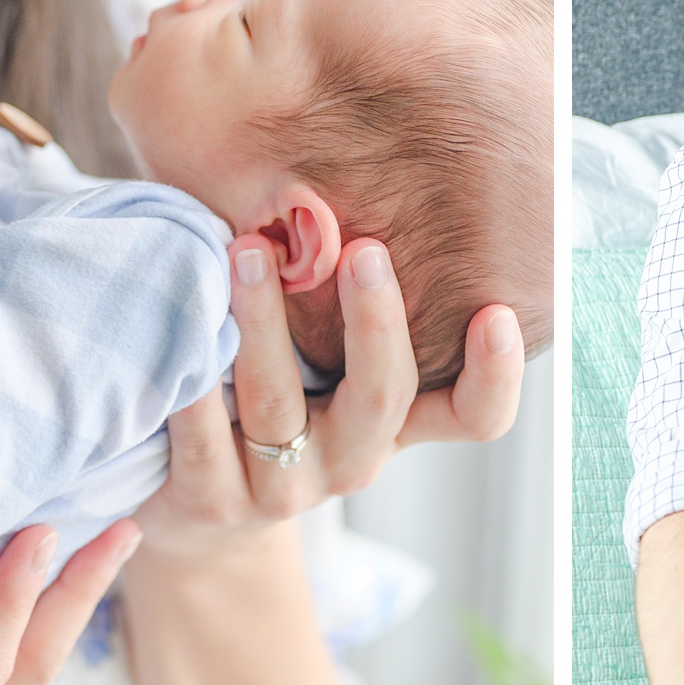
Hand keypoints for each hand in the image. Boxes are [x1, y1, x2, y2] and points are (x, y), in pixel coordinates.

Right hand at [0, 520, 140, 684]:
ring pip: (31, 674)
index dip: (8, 605)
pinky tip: (50, 590)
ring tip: (109, 541)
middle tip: (123, 524)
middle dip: (79, 595)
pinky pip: (8, 683)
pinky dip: (37, 630)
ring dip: (70, 607)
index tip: (39, 537)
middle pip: (33, 669)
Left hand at [136, 234, 522, 558]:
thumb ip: (347, 300)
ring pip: (279, 405)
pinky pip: (202, 437)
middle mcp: (351, 459)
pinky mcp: (213, 502)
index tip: (497, 311)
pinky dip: (195, 379)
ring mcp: (284, 488)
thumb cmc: (275, 399)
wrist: (201, 512)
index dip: (496, 376)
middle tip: (364, 249)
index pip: (473, 417)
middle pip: (383, 397)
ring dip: (266, 323)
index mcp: (394, 423)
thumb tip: (350, 173)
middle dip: (376, 320)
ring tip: (247, 249)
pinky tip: (186, 322)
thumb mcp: (327, 362)